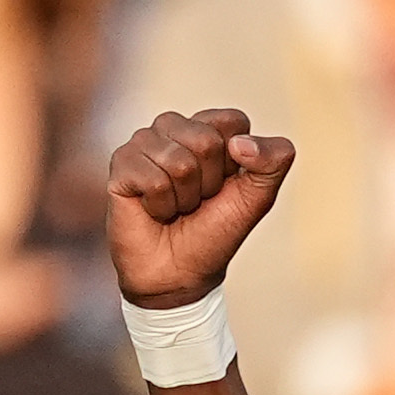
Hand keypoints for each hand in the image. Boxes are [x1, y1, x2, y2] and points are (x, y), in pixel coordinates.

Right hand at [106, 107, 298, 305]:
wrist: (179, 273)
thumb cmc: (215, 231)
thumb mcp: (257, 198)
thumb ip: (274, 161)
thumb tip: (240, 143)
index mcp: (209, 128)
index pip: (232, 121)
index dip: (237, 163)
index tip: (225, 186)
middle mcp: (174, 128)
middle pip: (207, 142)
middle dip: (210, 183)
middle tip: (198, 201)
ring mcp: (144, 142)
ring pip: (179, 162)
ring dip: (185, 198)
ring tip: (177, 207)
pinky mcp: (120, 163)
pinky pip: (153, 181)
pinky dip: (161, 207)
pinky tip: (155, 211)